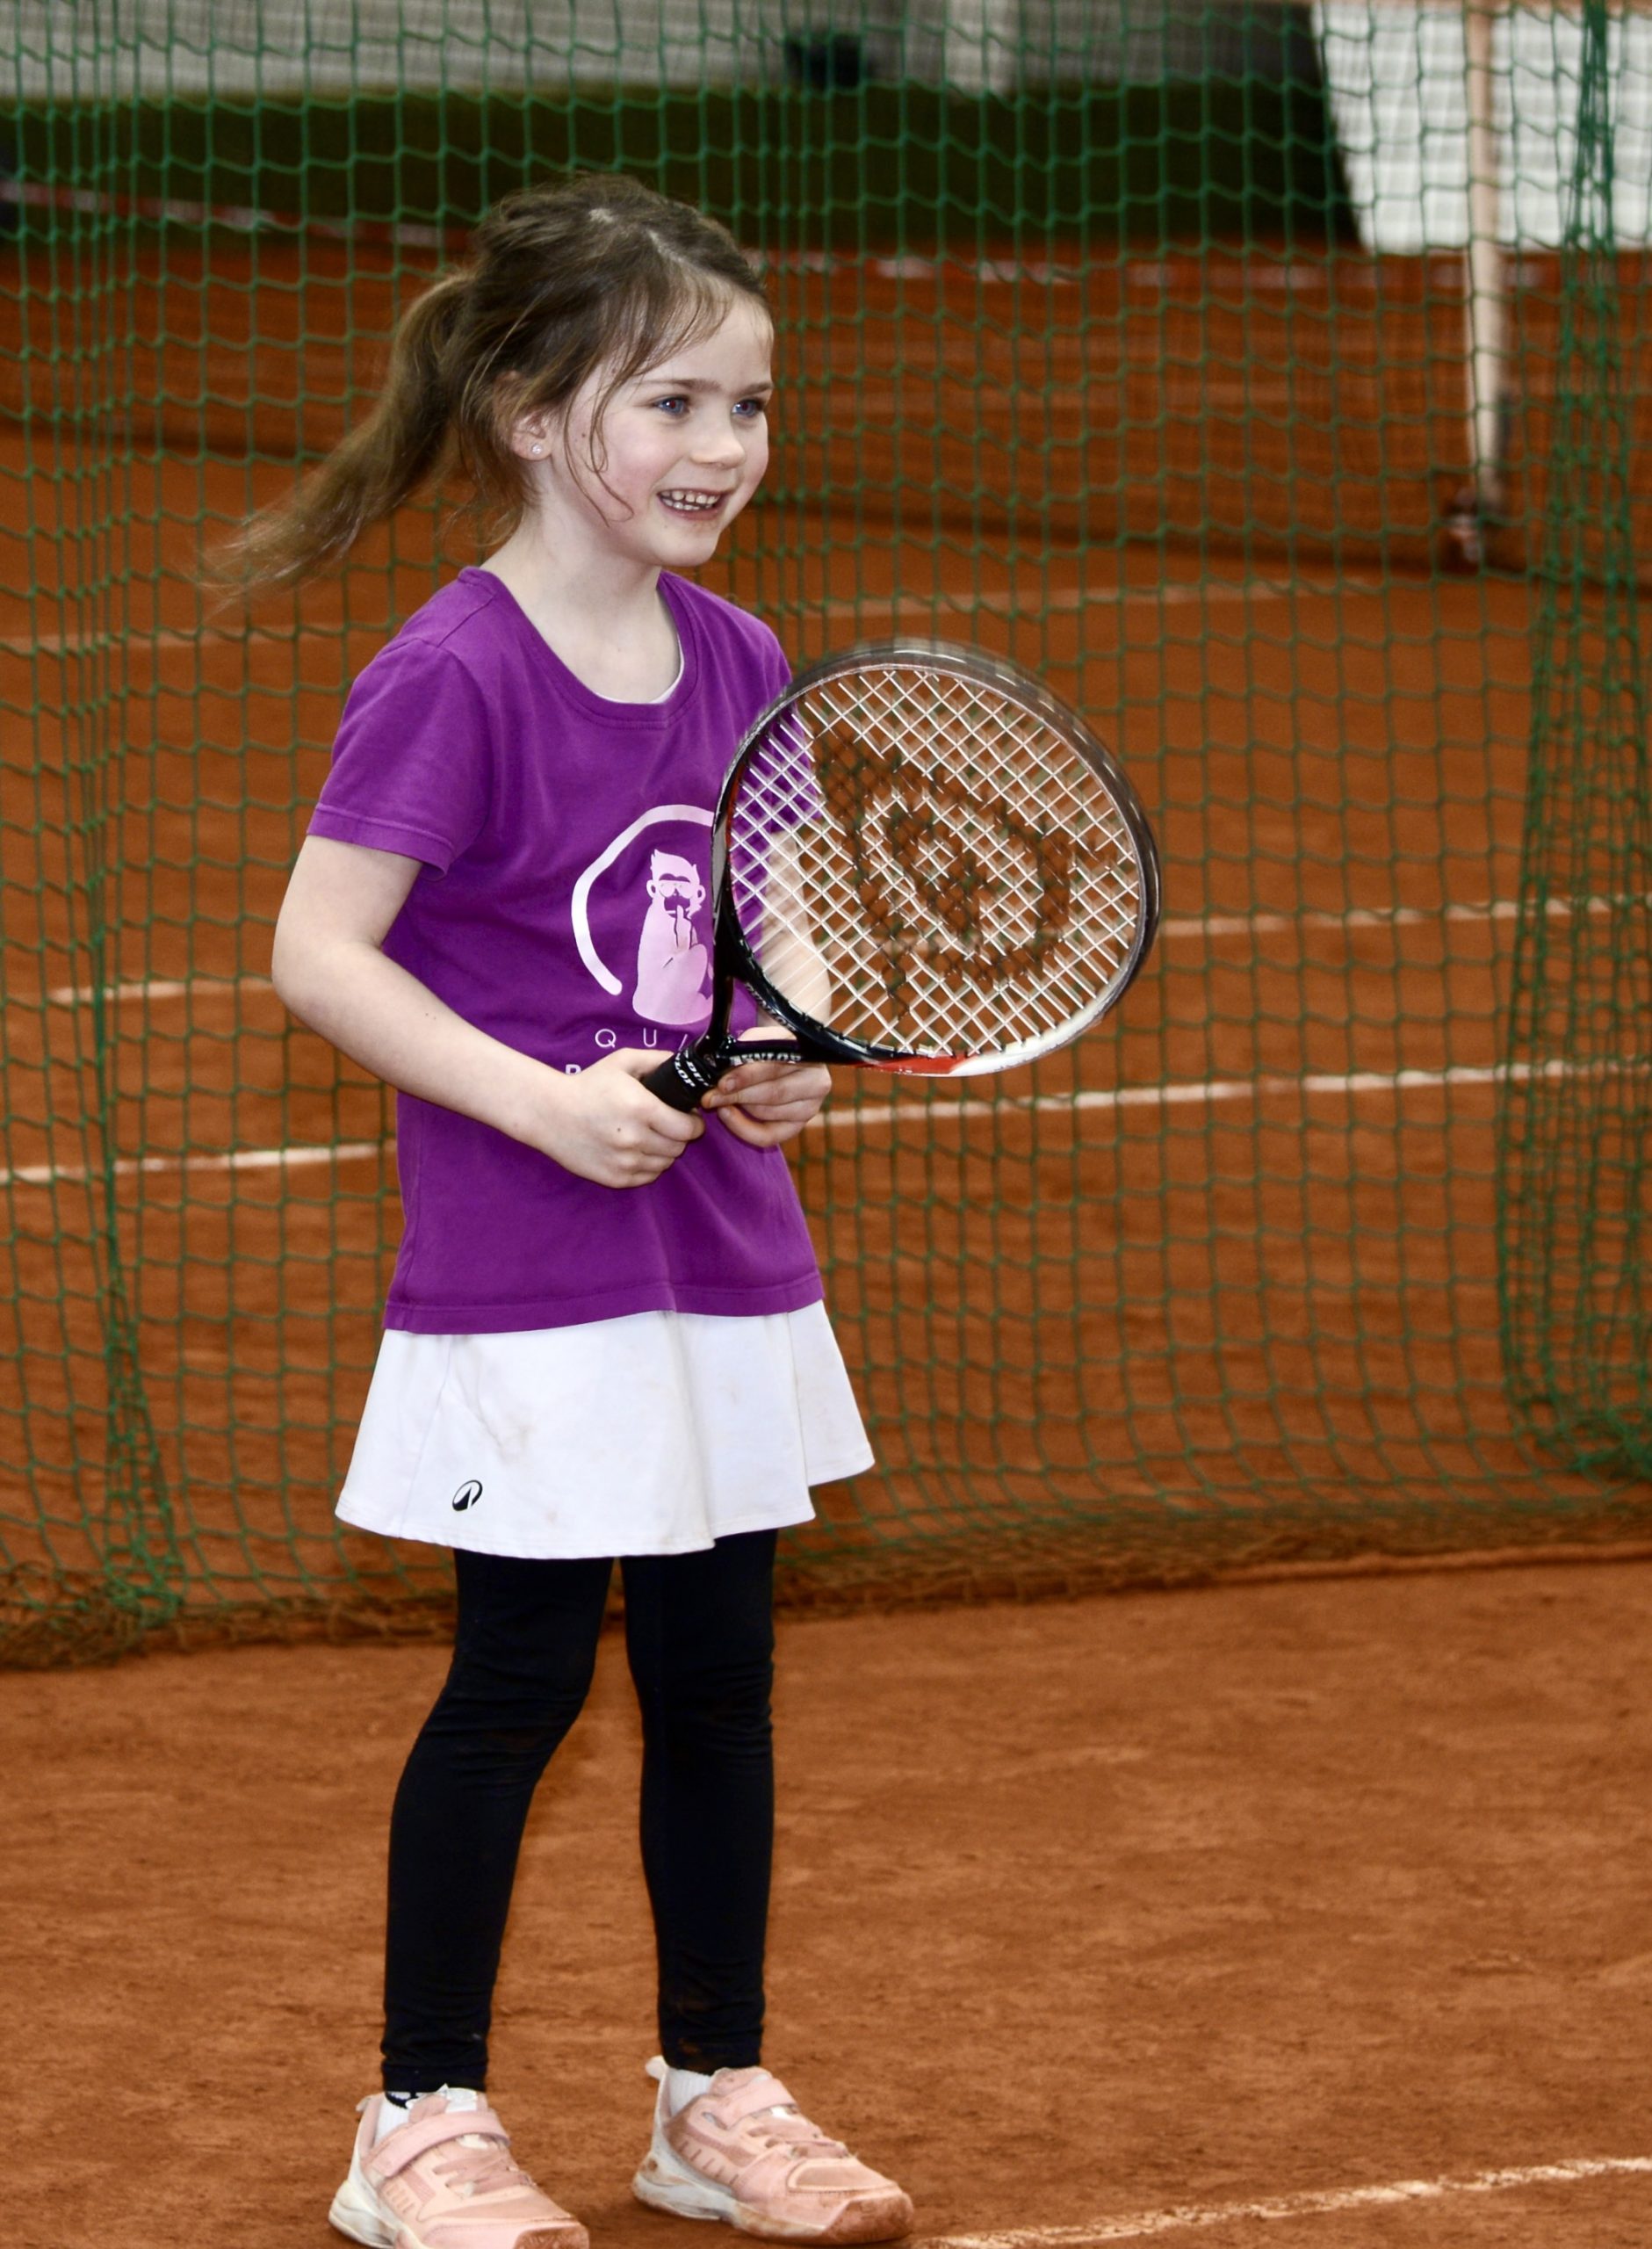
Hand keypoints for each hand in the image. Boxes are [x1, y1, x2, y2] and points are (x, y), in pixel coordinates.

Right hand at [523, 1048, 703, 1186]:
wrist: (550, 1113)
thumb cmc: (588, 1085)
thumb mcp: (622, 1061)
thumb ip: (657, 1060)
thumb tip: (684, 1064)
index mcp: (641, 1109)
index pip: (689, 1129)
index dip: (694, 1123)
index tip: (688, 1117)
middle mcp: (635, 1139)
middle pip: (679, 1147)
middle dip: (679, 1136)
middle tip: (668, 1125)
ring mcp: (624, 1162)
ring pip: (665, 1163)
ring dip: (664, 1151)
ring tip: (651, 1136)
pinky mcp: (614, 1179)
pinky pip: (648, 1176)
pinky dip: (648, 1165)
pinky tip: (637, 1150)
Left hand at [704, 1047, 832, 1147]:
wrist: (783, 1058)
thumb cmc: (768, 1047)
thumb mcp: (758, 1039)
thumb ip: (744, 1050)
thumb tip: (722, 1069)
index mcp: (808, 1053)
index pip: (775, 1068)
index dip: (746, 1077)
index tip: (722, 1083)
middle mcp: (816, 1082)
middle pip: (773, 1094)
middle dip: (737, 1096)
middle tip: (710, 1097)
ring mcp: (810, 1107)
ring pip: (767, 1113)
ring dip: (739, 1108)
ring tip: (720, 1099)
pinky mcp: (798, 1126)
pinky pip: (769, 1136)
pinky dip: (744, 1129)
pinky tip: (728, 1116)